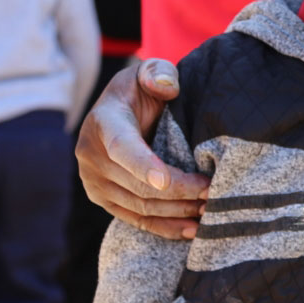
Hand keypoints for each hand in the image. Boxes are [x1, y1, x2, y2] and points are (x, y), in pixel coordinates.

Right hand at [75, 59, 209, 239]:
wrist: (122, 112)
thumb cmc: (140, 91)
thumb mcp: (149, 72)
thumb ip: (159, 74)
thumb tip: (167, 88)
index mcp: (103, 122)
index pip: (122, 148)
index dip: (143, 166)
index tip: (167, 182)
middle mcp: (91, 155)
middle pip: (137, 184)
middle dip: (179, 191)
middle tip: (212, 192)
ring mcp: (94, 182)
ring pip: (140, 206)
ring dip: (177, 211)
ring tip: (209, 209)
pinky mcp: (103, 200)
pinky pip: (135, 220)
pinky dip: (164, 227)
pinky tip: (191, 230)